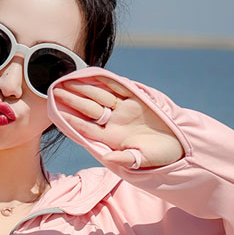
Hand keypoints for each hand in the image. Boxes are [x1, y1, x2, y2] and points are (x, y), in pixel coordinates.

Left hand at [53, 78, 183, 168]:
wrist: (178, 146)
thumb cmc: (159, 158)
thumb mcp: (141, 161)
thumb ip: (123, 159)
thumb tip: (107, 157)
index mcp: (111, 139)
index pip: (86, 128)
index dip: (72, 120)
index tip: (57, 113)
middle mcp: (114, 123)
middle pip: (89, 109)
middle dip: (73, 100)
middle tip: (54, 90)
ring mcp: (125, 110)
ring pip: (100, 96)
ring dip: (84, 88)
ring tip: (67, 79)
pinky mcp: (137, 99)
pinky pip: (118, 87)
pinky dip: (106, 80)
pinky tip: (92, 73)